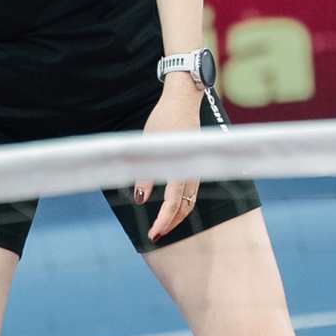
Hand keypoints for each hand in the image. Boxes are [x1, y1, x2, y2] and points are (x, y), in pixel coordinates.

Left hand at [135, 76, 203, 241]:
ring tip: (161, 225)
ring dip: (176, 216)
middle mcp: (192, 170)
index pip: (173, 203)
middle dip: (171, 224)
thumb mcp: (148, 145)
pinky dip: (181, 204)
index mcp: (181, 166)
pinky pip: (191, 191)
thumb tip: (139, 199)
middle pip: (185, 207)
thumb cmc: (165, 119)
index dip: (163, 221)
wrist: (183, 100)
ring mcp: (196, 168)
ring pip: (189, 201)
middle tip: (155, 235)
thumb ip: (145, 174)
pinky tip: (170, 206)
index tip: (153, 234)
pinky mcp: (194, 164)